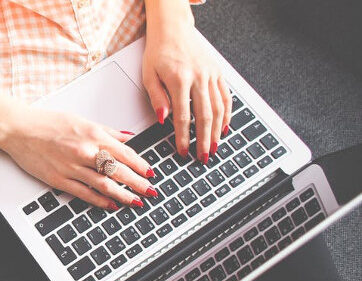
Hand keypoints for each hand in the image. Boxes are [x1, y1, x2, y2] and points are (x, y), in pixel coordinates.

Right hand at [0, 105, 156, 209]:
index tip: (151, 173)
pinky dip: (101, 200)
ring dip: (123, 195)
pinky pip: (85, 193)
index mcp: (93, 135)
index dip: (141, 165)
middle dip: (138, 183)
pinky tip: (111, 205)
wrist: (19, 130)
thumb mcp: (81, 121)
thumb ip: (106, 131)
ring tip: (136, 202)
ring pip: (105, 185)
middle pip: (119, 171)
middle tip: (151, 192)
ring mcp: (72, 167)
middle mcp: (85, 152)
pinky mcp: (59, 179)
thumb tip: (127, 138)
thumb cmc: (47, 123)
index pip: (125, 153)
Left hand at [142, 3, 231, 163]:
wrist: (173, 29)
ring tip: (215, 147)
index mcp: (180, 79)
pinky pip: (226, 96)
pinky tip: (224, 127)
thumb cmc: (158, 51)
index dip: (183, 137)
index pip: (183, 116)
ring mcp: (211, 75)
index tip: (182, 151)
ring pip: (219, 108)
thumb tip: (163, 119)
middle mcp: (199, 77)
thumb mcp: (149, 75)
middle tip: (203, 157)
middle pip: (205, 116)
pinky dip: (227, 114)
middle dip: (204, 140)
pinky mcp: (218, 73)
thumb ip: (157, 98)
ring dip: (217, 131)